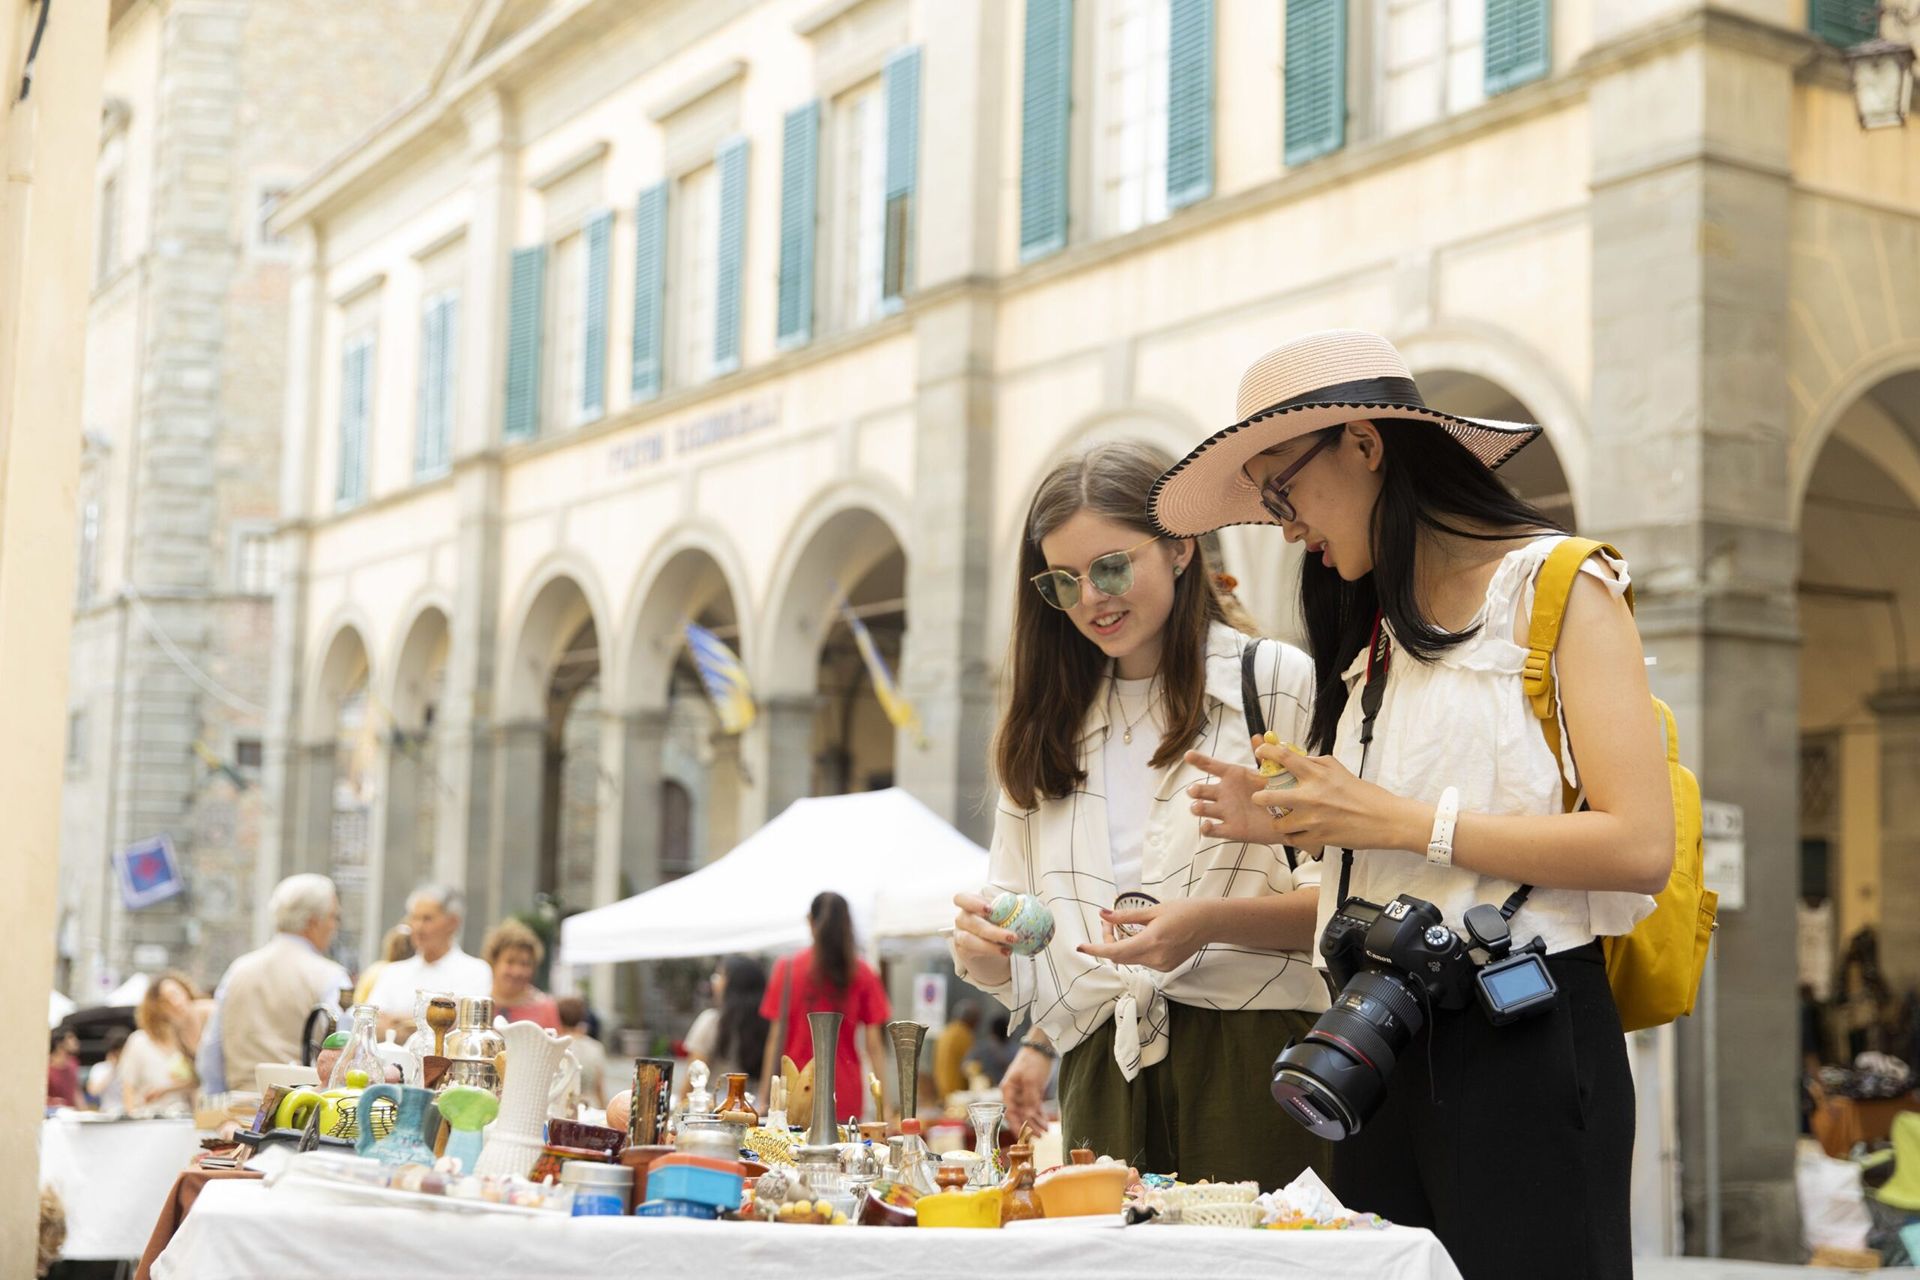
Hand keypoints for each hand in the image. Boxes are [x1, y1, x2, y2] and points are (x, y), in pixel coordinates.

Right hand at [951, 891, 1018, 987]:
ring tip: (1010, 948)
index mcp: (969, 905)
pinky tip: (1005, 952)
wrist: (988, 946)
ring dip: (991, 944)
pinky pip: (975, 950)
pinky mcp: (963, 950)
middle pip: (970, 921)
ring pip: (970, 939)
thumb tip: (1039, 904)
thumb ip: (1011, 907)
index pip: (960, 899)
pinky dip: (991, 951)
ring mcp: (960, 934)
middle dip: (992, 930)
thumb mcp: (1001, 913)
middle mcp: (962, 918)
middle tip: (1012, 935)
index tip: (990, 909)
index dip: (972, 902)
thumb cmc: (996, 924)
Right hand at [1000, 1046, 1050, 1138]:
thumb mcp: (1031, 1081)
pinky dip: (1040, 1115)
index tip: (1023, 1136)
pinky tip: (1045, 1123)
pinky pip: (1034, 1107)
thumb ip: (1030, 1100)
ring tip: (1046, 1131)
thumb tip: (1030, 1117)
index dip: (1016, 1125)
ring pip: (1028, 1112)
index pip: (1010, 1112)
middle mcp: (1013, 1093)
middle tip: (1040, 1136)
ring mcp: (1023, 1093)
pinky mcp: (1033, 1091)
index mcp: (1008, 1090)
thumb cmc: (1032, 1061)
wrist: (1042, 1048)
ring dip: (1036, 1122)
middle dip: (1029, 1126)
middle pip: (1020, 1114)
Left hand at [1075, 897, 1212, 971]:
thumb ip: (1125, 916)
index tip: (1080, 947)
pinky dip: (1133, 950)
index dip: (1095, 949)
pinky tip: (1137, 937)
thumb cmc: (1184, 911)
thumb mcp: (1153, 910)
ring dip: (1120, 946)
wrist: (1209, 923)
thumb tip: (1102, 914)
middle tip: (1107, 923)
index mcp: (1151, 942)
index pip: (1115, 951)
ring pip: (1130, 959)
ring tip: (1121, 927)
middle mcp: (1155, 958)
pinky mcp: (1166, 967)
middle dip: (1107, 942)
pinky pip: (1142, 961)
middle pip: (1120, 956)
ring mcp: (1161, 966)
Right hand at [1182, 738, 1295, 844]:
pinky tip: (1207, 825)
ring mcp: (1225, 812)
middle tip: (1195, 790)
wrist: (1287, 818)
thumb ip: (1264, 756)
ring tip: (1198, 806)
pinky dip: (1206, 828)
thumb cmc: (1275, 791)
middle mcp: (1224, 793)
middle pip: (1201, 790)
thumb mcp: (1271, 772)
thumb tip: (1258, 736)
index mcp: (1232, 777)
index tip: (1188, 755)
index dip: (1199, 760)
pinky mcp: (1230, 829)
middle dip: (1195, 790)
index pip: (1211, 766)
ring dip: (1197, 807)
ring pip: (1202, 809)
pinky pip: (1212, 830)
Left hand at [1190, 740, 1423, 853]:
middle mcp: (1311, 796)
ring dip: (1278, 821)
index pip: (1284, 758)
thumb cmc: (1363, 793)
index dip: (1266, 751)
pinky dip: (1293, 836)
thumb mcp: (1338, 769)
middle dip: (1259, 797)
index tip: (1259, 752)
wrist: (1385, 820)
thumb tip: (1292, 756)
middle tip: (1260, 797)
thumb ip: (1314, 763)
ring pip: (1278, 824)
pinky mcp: (1317, 838)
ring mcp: (1312, 820)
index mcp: (1317, 775)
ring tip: (1284, 819)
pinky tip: (1299, 831)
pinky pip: (1292, 840)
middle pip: (1268, 796)